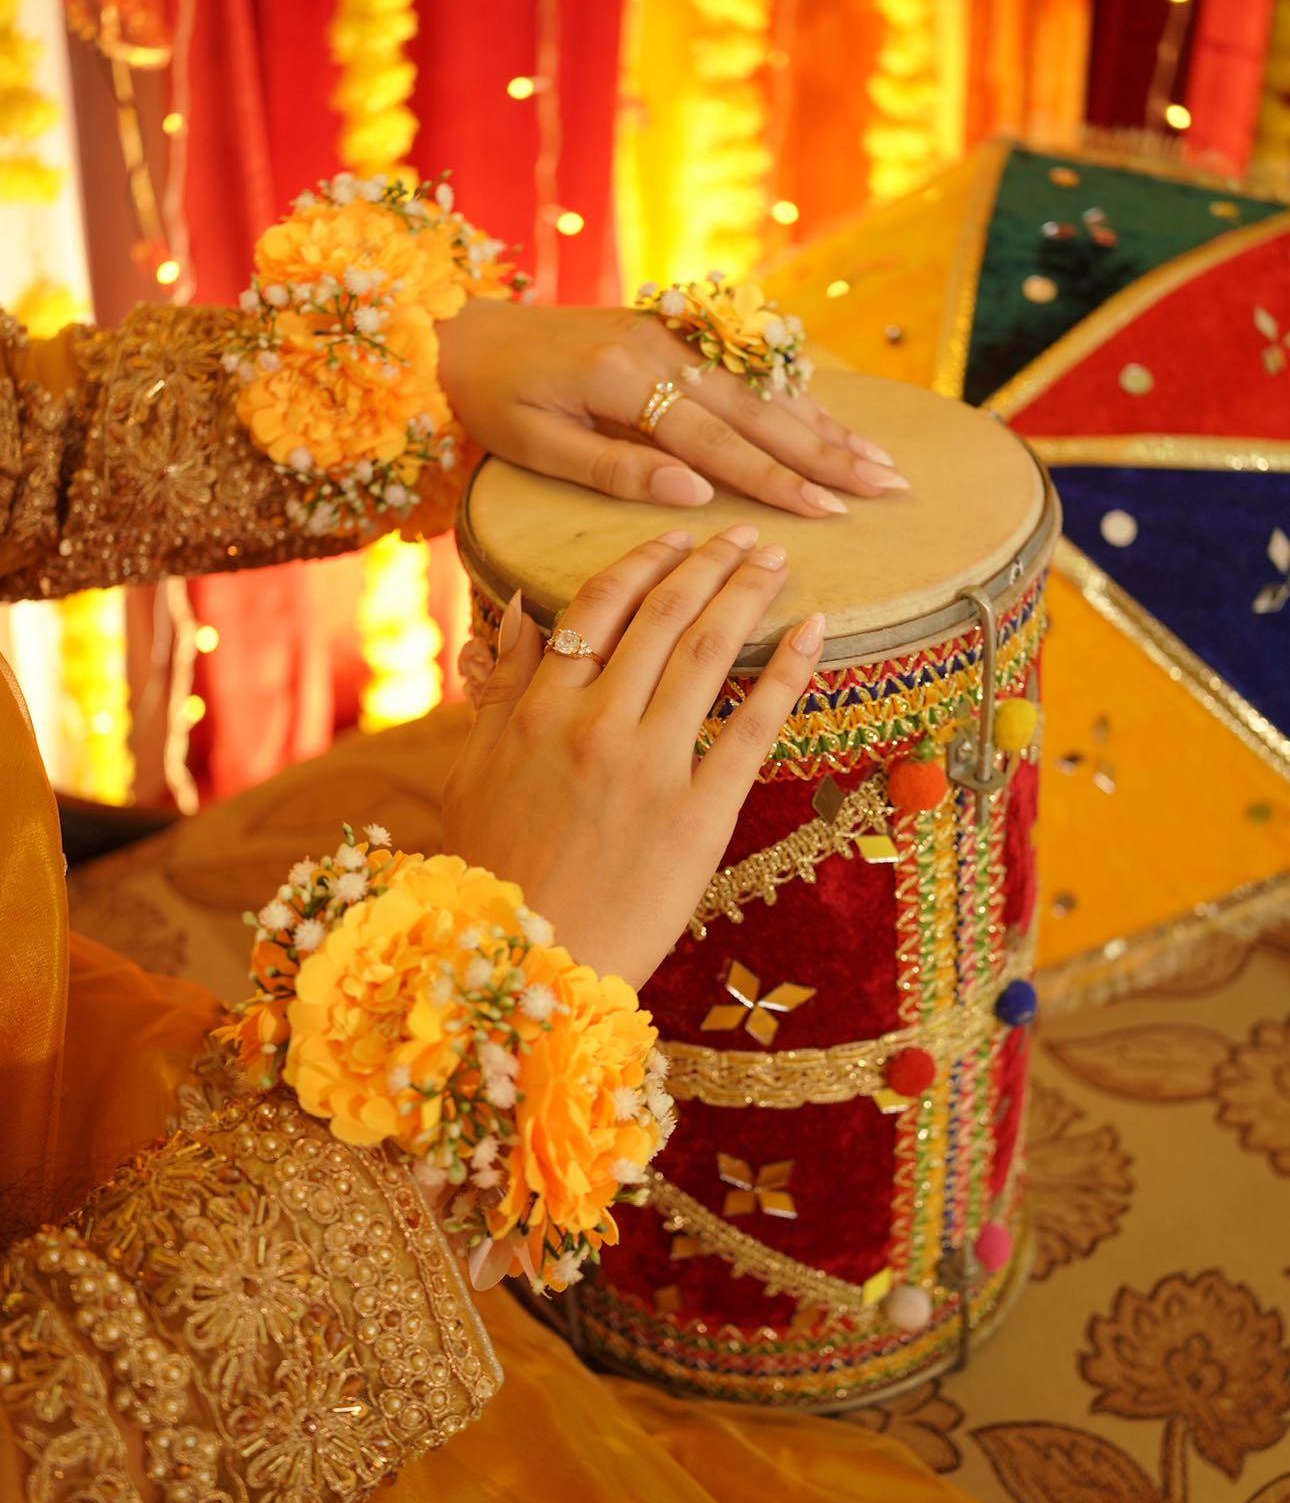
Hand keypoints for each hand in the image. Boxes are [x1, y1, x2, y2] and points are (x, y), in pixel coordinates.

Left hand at [436, 298, 907, 518]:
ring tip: (883, 459)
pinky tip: (833, 421)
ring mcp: (673, 334)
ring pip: (764, 386)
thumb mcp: (535, 444)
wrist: (467, 331)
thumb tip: (696, 494)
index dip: (779, 481)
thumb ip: (615, 468)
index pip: (718, 442)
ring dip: (827, 424)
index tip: (833, 512)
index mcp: (624, 379)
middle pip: (760, 410)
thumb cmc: (495, 399)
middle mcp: (661, 348)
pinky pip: (746, 369)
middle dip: (829, 452)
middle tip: (890, 486)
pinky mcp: (674, 331)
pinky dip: (795, 396)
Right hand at [441, 525, 824, 984]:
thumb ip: (502, 693)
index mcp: (538, 712)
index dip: (645, 562)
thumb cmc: (493, 875)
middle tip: (745, 535)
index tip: (679, 537)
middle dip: (710, 563)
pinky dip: (787, 670)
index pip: (598, 607)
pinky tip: (816, 629)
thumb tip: (518, 617)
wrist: (528, 967)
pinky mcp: (699, 815)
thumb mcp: (475, 775)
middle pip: (663, 617)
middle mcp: (594, 725)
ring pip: (707, 652)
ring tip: (775, 562)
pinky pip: (752, 727)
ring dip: (747, 594)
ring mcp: (650, 767)